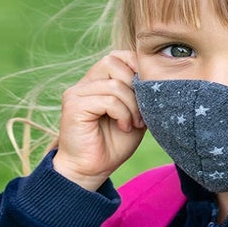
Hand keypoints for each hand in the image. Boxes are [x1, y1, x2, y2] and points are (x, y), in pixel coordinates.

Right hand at [52, 51, 144, 190]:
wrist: (90, 170)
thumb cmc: (112, 145)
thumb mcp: (134, 114)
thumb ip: (139, 94)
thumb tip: (153, 77)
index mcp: (97, 81)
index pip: (117, 56)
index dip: (136, 67)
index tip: (147, 92)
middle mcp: (84, 83)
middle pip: (113, 62)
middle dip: (134, 86)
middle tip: (141, 112)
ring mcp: (76, 93)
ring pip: (115, 85)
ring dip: (131, 106)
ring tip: (134, 124)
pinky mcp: (74, 106)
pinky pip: (108, 100)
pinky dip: (122, 114)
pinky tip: (124, 127)